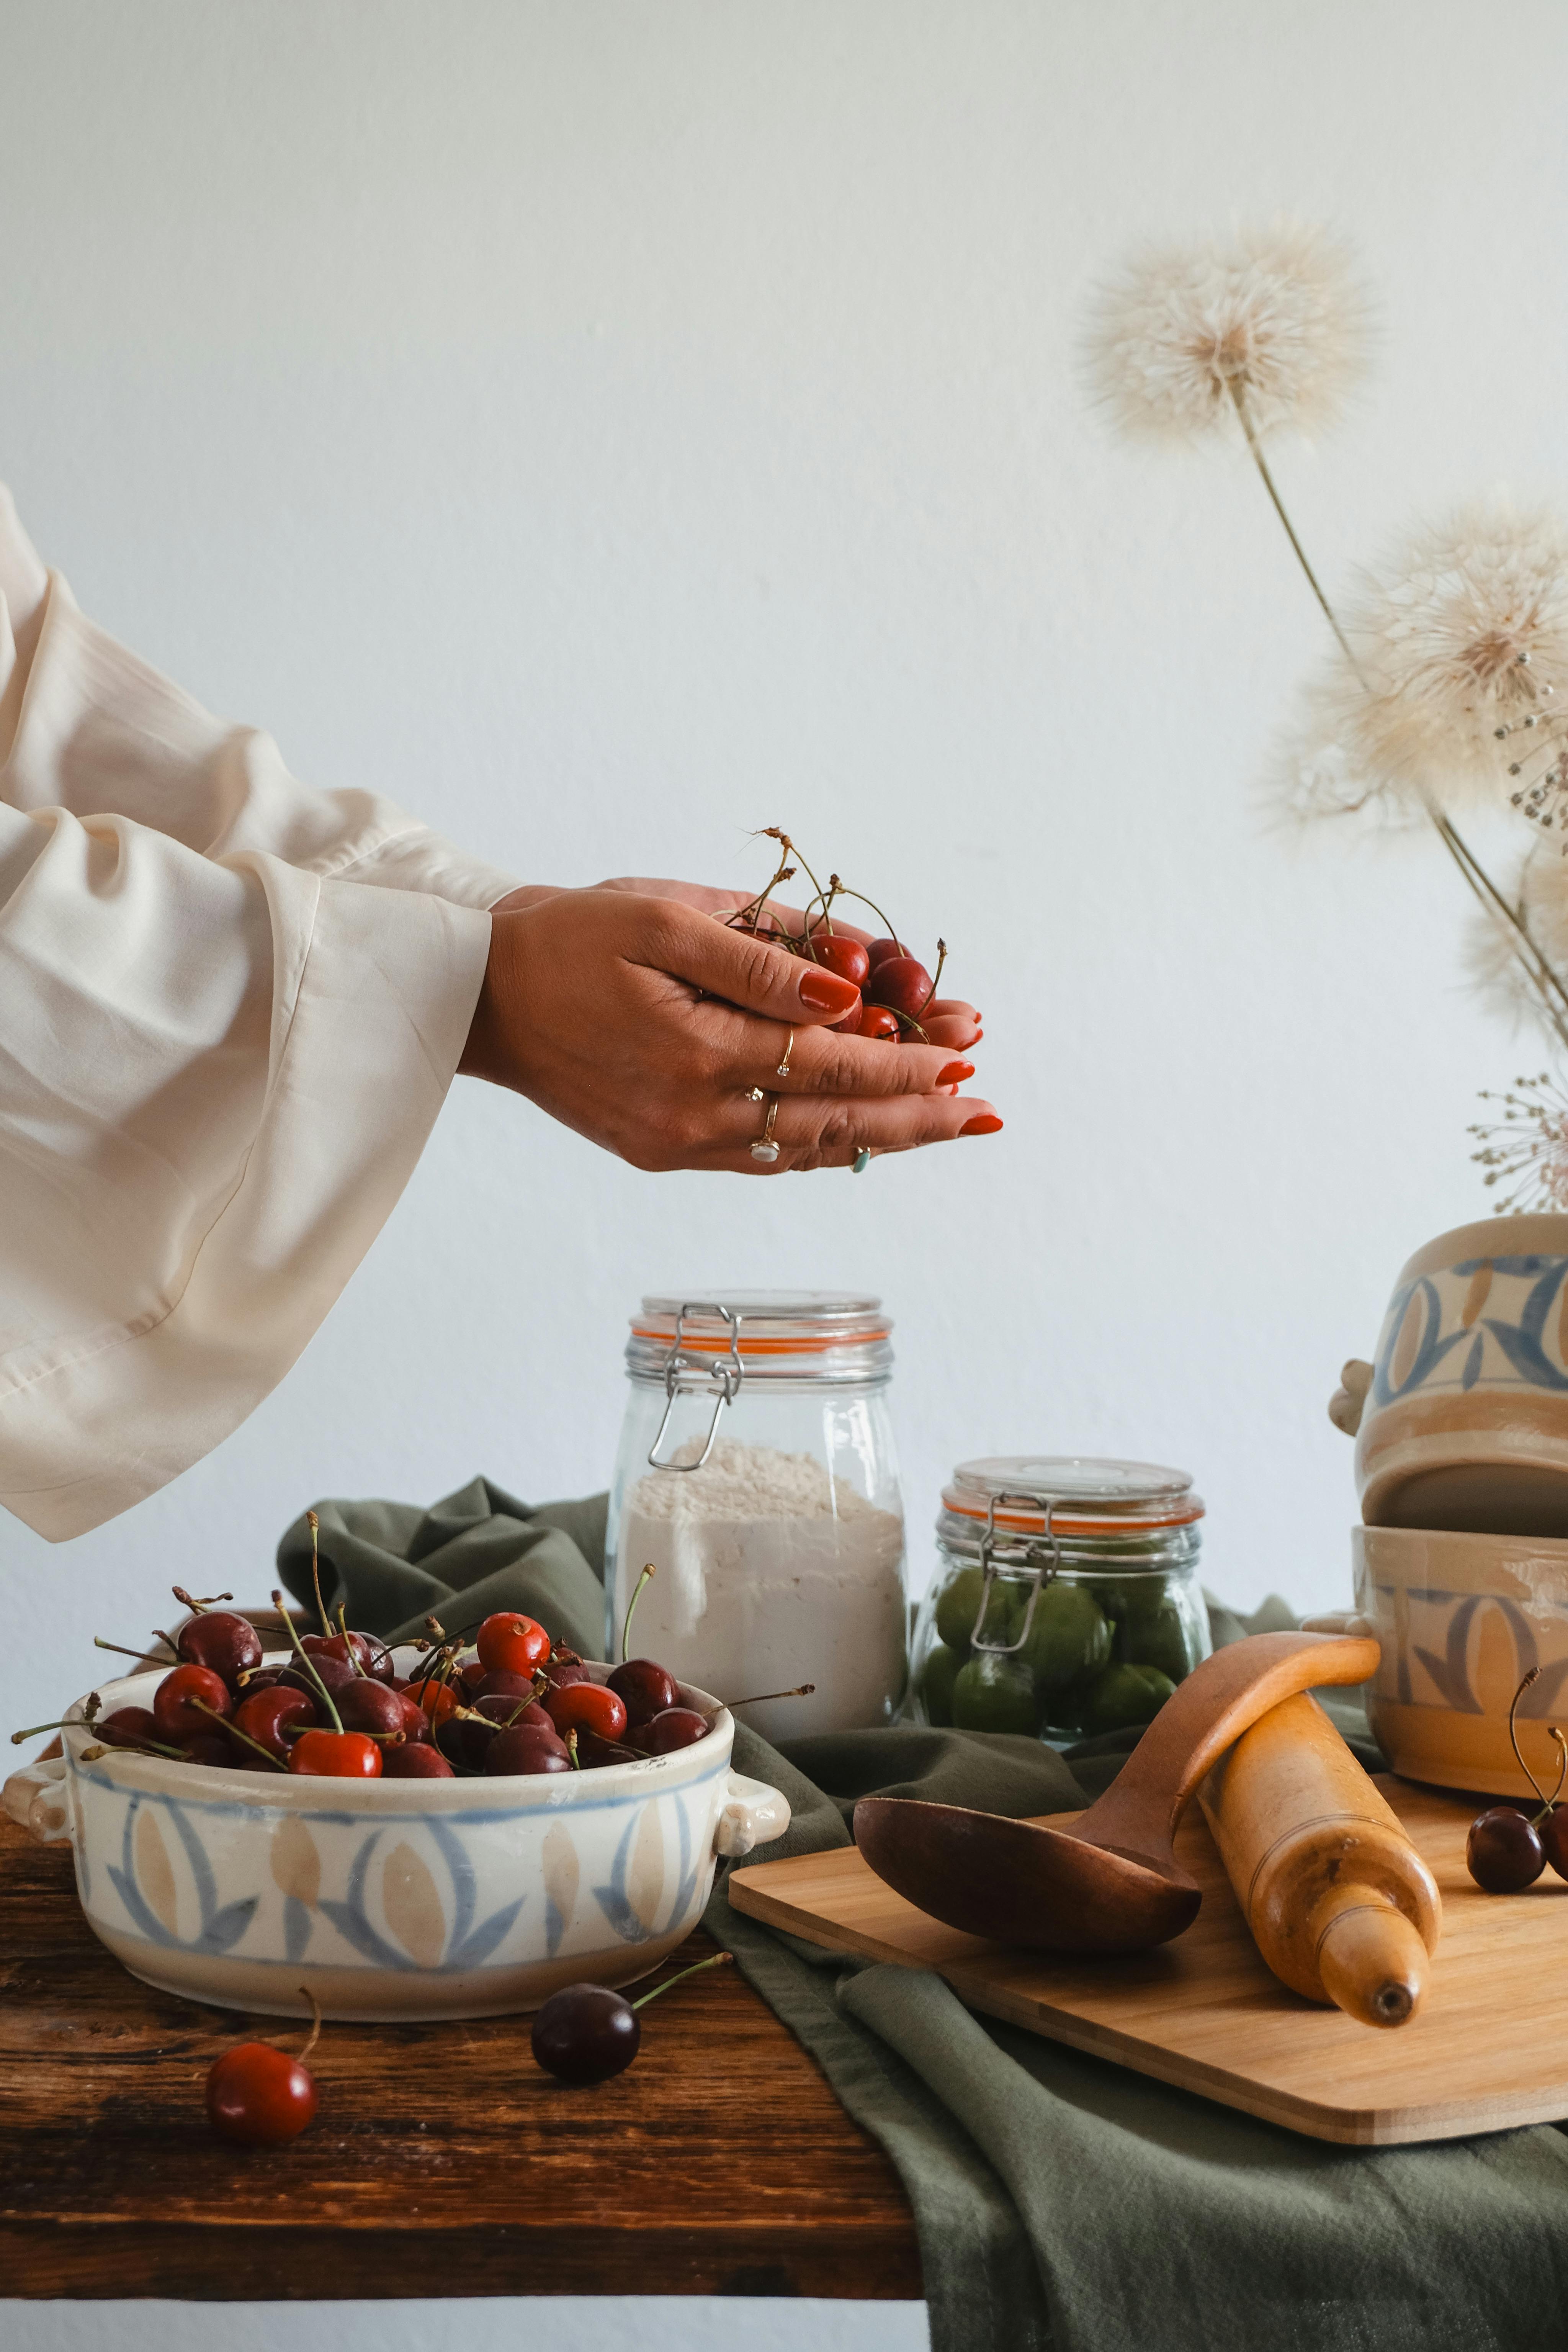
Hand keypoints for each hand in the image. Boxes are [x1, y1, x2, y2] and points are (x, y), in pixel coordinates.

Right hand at [461, 886, 998, 1172]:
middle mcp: (693, 1113)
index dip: (905, 1060)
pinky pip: (765, 1157)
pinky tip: (867, 1134)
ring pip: (806, 1149)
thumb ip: (758, 959)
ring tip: (949, 1124)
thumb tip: (842, 994)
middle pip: (834, 1122)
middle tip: (985, 1108)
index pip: (832, 1063)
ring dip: (883, 1136)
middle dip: (918, 1114)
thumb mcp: (664, 920)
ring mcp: (679, 1143)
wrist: (481, 996)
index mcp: (696, 1050)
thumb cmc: (571, 938)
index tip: (965, 1051)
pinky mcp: (664, 1153)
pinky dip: (823, 1145)